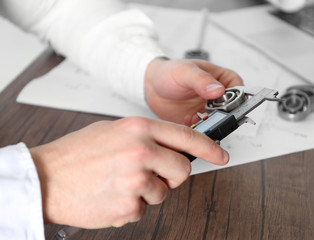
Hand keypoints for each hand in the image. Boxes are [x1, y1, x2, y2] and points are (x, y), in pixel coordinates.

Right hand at [30, 117, 228, 227]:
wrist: (45, 178)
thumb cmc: (75, 154)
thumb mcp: (112, 131)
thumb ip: (144, 136)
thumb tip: (170, 144)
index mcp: (137, 128)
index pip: (186, 136)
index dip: (209, 147)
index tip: (220, 154)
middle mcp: (141, 150)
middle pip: (182, 169)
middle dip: (172, 175)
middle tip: (153, 174)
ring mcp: (136, 179)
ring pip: (163, 191)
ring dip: (148, 191)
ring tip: (121, 183)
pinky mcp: (129, 205)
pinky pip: (144, 208)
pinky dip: (132, 205)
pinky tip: (112, 195)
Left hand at [145, 58, 242, 124]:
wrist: (150, 85)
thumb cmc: (169, 72)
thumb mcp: (185, 71)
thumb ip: (202, 80)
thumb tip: (218, 90)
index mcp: (221, 79)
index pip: (239, 91)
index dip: (236, 101)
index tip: (227, 106)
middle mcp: (217, 97)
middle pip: (231, 111)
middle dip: (222, 116)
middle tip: (210, 116)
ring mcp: (207, 111)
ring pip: (218, 123)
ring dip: (209, 125)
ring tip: (196, 120)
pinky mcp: (197, 122)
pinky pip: (203, 131)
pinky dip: (197, 131)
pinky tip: (188, 122)